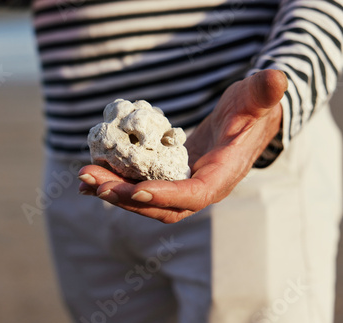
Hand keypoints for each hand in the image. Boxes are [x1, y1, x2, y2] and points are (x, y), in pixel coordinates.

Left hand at [78, 69, 287, 223]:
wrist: (243, 123)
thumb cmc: (250, 110)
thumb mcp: (256, 98)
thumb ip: (263, 93)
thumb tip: (276, 78)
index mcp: (222, 175)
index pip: (195, 194)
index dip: (167, 196)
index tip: (137, 191)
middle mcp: (200, 189)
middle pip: (161, 205)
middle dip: (126, 197)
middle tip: (94, 181)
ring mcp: (181, 187)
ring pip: (145, 200)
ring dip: (114, 192)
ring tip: (84, 178)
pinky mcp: (167, 179)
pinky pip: (140, 188)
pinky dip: (116, 185)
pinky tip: (91, 177)